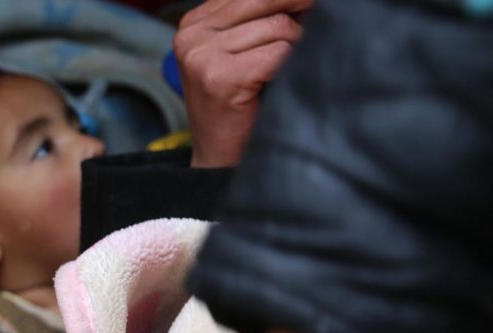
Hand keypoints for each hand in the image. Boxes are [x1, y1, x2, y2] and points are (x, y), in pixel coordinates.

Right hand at [175, 0, 311, 167]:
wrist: (220, 153)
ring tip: (284, 69)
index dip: (286, 1)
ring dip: (295, 46)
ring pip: (279, 26)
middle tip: (306, 35)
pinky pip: (280, 52)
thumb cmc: (238, 101)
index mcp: (194, 22)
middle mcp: (192, 35)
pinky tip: (279, 83)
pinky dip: (291, 66)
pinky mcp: (220, 77)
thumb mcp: (239, 49)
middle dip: (297, 12)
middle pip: (267, 0)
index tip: (305, 9)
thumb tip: (305, 0)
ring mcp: (202, 56)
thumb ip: (261, 17)